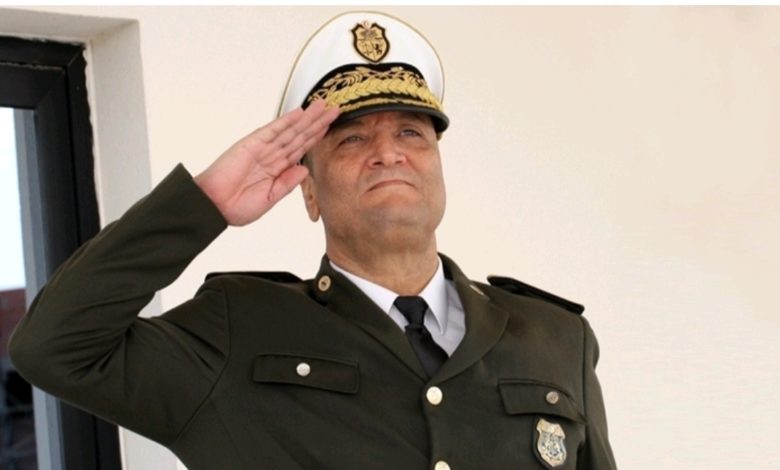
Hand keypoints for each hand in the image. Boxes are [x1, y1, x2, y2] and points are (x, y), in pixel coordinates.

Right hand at [195, 100, 338, 225]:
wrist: (215, 207)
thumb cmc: (236, 206)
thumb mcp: (270, 198)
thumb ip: (287, 183)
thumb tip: (305, 170)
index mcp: (276, 169)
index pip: (301, 149)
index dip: (316, 137)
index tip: (330, 127)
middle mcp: (271, 156)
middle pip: (300, 135)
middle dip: (318, 122)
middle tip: (335, 109)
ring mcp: (262, 148)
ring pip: (290, 130)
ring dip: (307, 118)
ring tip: (323, 106)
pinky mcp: (251, 144)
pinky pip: (273, 130)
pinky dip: (286, 121)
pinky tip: (300, 113)